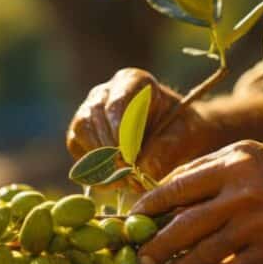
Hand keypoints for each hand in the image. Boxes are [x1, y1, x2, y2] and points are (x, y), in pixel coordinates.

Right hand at [66, 67, 218, 179]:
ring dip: (99, 160)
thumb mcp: (185, 136)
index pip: (117, 104)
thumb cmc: (183, 130)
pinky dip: (92, 168)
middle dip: (110, 151)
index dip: (121, 135)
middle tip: (128, 176)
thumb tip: (142, 169)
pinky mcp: (82, 132)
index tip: (132, 160)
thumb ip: (167, 149)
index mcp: (134, 81)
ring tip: (122, 181)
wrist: (176, 137)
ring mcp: (90, 110)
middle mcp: (106, 92)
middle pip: (94, 117)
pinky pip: (76, 147)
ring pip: (81, 131)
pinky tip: (114, 181)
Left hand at [131, 140, 262, 263]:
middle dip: (157, 244)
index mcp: (233, 162)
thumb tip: (163, 192)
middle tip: (140, 258)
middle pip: (186, 223)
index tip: (132, 221)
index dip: (150, 206)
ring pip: (205, 252)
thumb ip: (207, 169)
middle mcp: (244, 191)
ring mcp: (258, 223)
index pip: (179, 186)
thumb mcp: (248, 157)